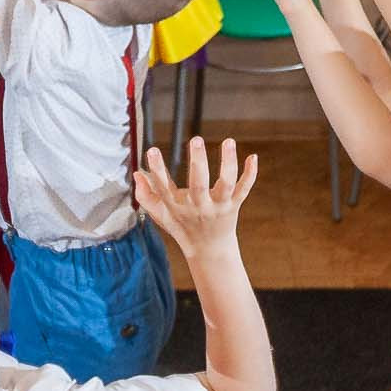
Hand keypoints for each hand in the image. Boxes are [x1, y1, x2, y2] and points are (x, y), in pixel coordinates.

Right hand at [134, 136, 258, 259]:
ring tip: (228, 141)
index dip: (157, 169)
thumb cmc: (182, 227)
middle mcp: (199, 206)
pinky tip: (253, 156)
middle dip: (198, 162)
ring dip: (228, 162)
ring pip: (226, 184)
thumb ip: (147, 196)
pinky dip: (250, 174)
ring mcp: (218, 206)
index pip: (164, 187)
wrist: (209, 251)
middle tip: (195, 139)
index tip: (152, 150)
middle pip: (199, 184)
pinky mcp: (234, 205)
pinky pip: (244, 189)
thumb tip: (137, 173)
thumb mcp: (161, 215)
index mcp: (177, 207)